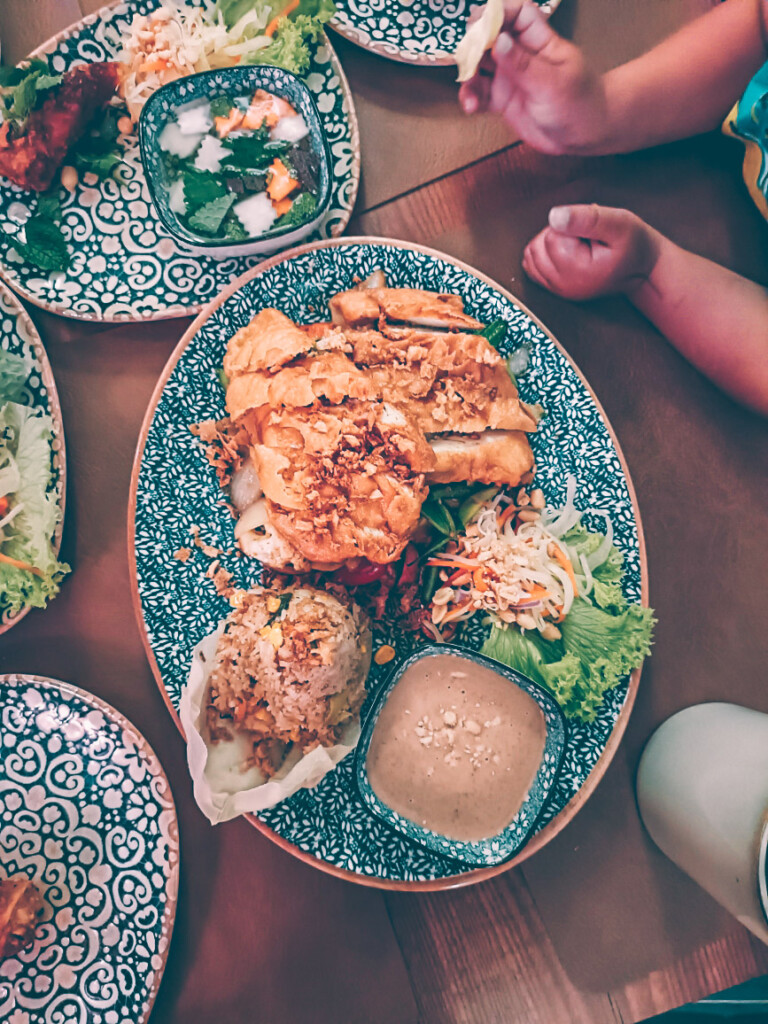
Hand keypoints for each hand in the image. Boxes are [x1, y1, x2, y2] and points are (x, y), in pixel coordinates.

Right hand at [458, 2, 608, 155]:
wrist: (583, 136)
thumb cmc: (579, 103)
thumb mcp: (553, 83)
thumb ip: (523, 64)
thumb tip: (499, 41)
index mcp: (539, 41)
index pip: (518, 14)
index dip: (499, 13)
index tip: (480, 24)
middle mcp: (521, 55)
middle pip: (491, 37)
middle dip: (475, 46)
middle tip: (467, 60)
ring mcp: (510, 77)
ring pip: (480, 65)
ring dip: (469, 75)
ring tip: (470, 94)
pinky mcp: (502, 99)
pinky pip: (480, 93)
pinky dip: (471, 97)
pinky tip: (471, 107)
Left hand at [522, 205, 660, 299]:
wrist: (642, 269)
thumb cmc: (633, 244)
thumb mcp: (619, 223)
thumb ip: (587, 218)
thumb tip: (553, 216)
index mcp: (577, 272)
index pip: (551, 236)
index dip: (571, 226)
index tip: (593, 234)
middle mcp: (562, 285)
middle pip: (538, 245)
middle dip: (558, 234)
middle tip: (586, 239)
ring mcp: (556, 289)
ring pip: (532, 253)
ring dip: (551, 243)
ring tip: (579, 245)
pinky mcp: (552, 288)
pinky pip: (532, 264)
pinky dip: (544, 253)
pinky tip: (567, 252)